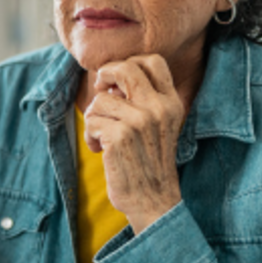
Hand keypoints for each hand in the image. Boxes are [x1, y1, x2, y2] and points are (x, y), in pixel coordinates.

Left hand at [84, 54, 186, 234]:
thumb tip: (108, 79)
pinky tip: (101, 150)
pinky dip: (91, 136)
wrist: (154, 201)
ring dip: (95, 118)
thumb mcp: (158, 125)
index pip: (152, 61)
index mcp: (171, 102)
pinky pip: (91, 121)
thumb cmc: (149, 162)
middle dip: (104, 75)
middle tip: (100, 91)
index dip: (128, 63)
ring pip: (100, 99)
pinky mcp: (120, 136)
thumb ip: (142, 99)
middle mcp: (159, 108)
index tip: (116, 81)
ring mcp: (140, 121)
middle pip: (124, 68)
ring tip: (104, 137)